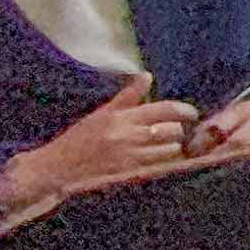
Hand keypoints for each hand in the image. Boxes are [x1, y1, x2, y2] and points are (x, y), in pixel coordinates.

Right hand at [0, 76, 202, 235]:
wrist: (57, 168)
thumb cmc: (79, 138)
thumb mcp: (102, 113)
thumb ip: (128, 96)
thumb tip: (147, 76)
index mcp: (121, 117)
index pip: (165, 109)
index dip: (185, 111)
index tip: (192, 113)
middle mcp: (128, 136)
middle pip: (173, 130)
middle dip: (179, 130)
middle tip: (176, 131)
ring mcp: (130, 157)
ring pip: (170, 150)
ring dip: (173, 147)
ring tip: (166, 146)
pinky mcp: (129, 174)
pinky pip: (160, 166)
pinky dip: (164, 161)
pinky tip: (159, 159)